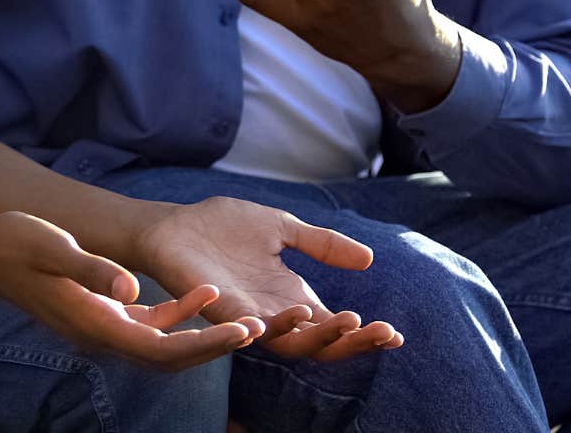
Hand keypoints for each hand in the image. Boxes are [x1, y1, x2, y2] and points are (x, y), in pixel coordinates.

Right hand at [0, 211, 263, 369]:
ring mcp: (102, 325)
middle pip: (169, 357)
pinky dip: (179, 315)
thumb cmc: (15, 243)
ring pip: (164, 344)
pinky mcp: (102, 312)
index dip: (205, 344)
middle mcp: (101, 334)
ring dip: (203, 335)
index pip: (161, 348)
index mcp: (94, 324)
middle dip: (214, 347)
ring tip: (243, 320)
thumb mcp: (53, 246)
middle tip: (258, 330)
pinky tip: (203, 294)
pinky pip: (149, 324)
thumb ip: (92, 268)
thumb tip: (132, 288)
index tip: (242, 333)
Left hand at [132, 197, 401, 361]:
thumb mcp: (282, 228)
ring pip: (290, 341)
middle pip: (321, 343)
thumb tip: (369, 258)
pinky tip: (294, 317)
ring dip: (320, 334)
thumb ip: (321, 244)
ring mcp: (247, 316)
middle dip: (354, 341)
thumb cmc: (223, 228)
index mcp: (291, 298)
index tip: (396, 334)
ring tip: (349, 319)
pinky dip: (269, 326)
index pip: (334, 327)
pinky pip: (247, 328)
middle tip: (383, 331)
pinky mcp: (219, 310)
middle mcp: (273, 314)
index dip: (364, 335)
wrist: (173, 226)